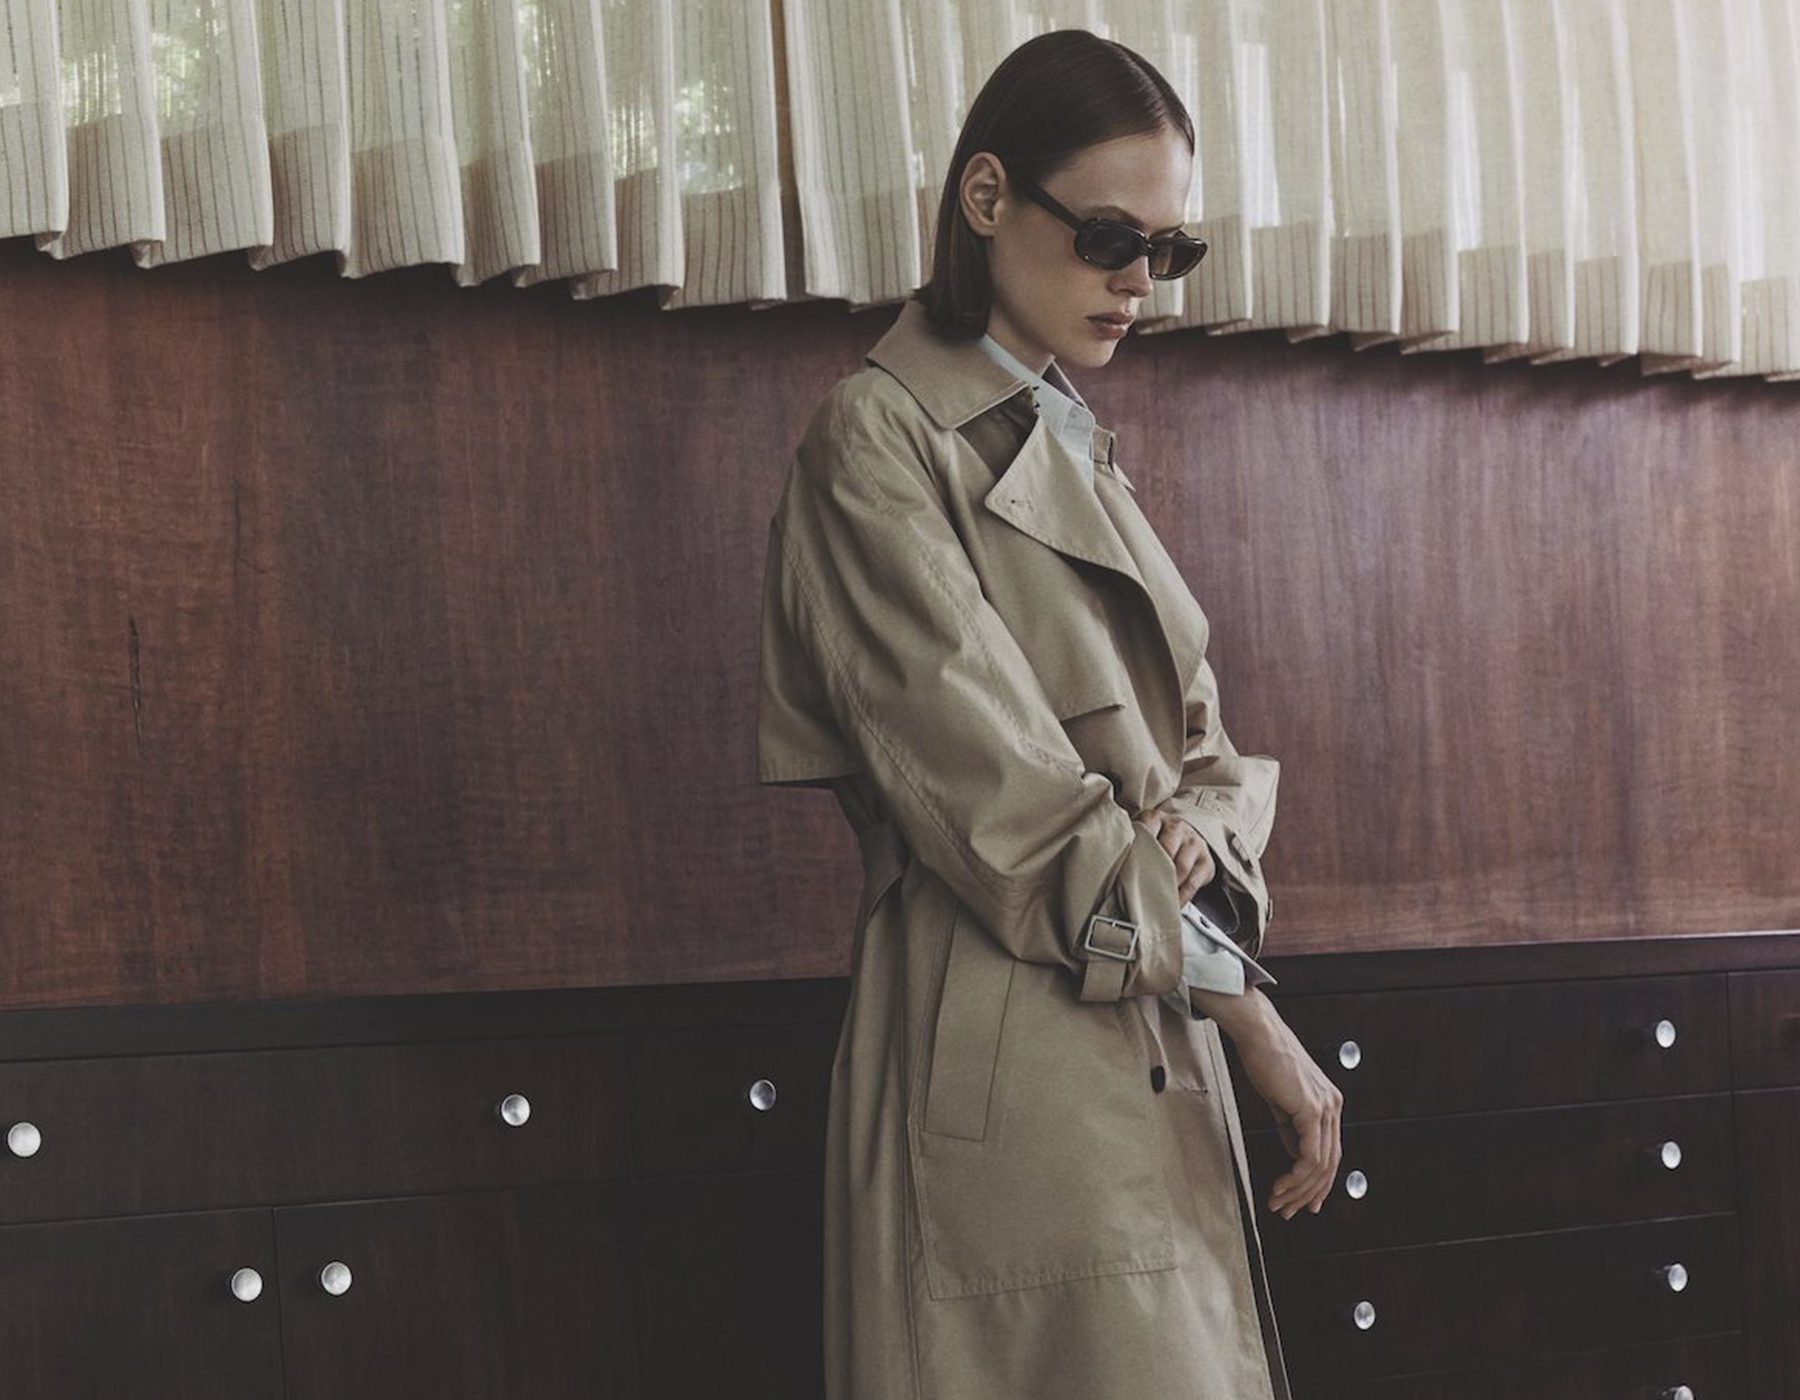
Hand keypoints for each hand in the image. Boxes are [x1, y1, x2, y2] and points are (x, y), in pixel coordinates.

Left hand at [1135, 807, 1214, 903]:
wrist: (1184, 836)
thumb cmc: (1154, 839)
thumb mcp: (1140, 834)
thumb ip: (1128, 844)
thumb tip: (1108, 862)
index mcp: (1155, 818)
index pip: (1146, 829)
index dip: (1137, 850)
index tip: (1128, 867)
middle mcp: (1176, 827)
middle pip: (1166, 849)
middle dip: (1153, 871)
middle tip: (1140, 888)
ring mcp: (1193, 843)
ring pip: (1181, 868)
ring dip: (1167, 886)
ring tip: (1155, 898)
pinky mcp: (1206, 861)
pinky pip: (1193, 882)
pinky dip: (1181, 896)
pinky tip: (1171, 903)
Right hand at [1222, 992, 1343, 1218]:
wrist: (1258, 1033)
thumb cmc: (1265, 1059)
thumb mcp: (1282, 1099)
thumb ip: (1292, 1127)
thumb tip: (1295, 1156)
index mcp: (1329, 1104)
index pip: (1330, 1153)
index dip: (1319, 1183)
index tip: (1304, 1203)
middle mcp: (1333, 1107)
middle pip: (1329, 1165)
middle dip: (1308, 1194)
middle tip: (1288, 1211)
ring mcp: (1325, 1108)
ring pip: (1320, 1165)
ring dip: (1298, 1191)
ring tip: (1277, 1203)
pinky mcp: (1311, 1110)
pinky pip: (1309, 1156)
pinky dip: (1295, 1178)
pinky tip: (1280, 1186)